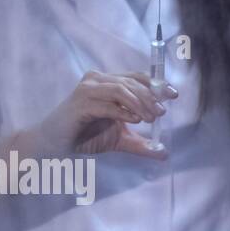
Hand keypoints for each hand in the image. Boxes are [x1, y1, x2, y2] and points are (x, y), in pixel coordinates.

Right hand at [26, 70, 177, 158]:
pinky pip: (107, 104)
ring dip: (140, 103)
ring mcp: (87, 90)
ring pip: (121, 89)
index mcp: (108, 82)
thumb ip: (141, 144)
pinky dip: (124, 111)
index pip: (137, 77)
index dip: (157, 84)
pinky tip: (135, 120)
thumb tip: (164, 153)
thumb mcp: (120, 140)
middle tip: (162, 113)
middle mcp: (97, 80)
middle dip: (151, 97)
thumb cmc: (86, 136)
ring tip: (151, 118)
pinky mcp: (81, 104)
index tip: (174, 95)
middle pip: (131, 82)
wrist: (56, 144)